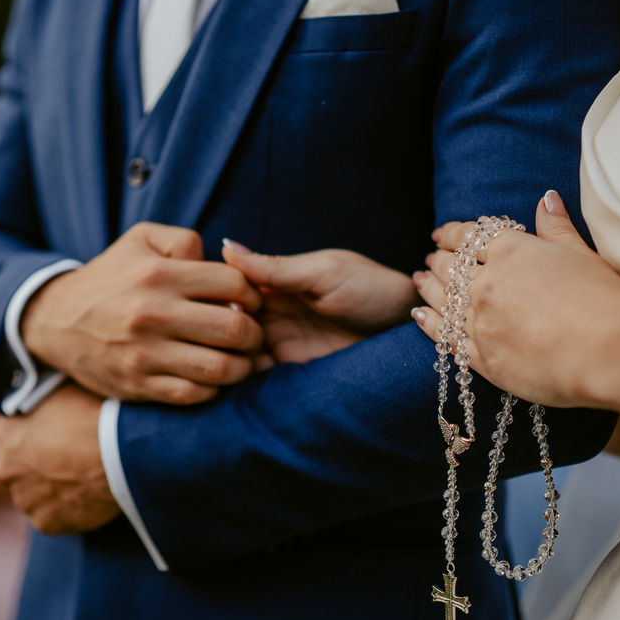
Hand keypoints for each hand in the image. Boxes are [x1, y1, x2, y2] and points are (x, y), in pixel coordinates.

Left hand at [0, 383, 119, 534]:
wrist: (120, 452)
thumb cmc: (93, 416)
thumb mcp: (60, 392)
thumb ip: (40, 401)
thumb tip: (39, 397)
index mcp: (5, 433)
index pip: (9, 434)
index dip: (32, 434)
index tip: (51, 436)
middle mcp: (5, 468)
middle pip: (17, 469)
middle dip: (36, 466)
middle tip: (67, 460)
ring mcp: (24, 499)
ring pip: (33, 496)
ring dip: (49, 491)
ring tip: (79, 481)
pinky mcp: (45, 522)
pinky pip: (52, 517)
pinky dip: (65, 511)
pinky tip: (84, 498)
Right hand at [22, 223, 263, 404]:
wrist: (57, 321)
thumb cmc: (110, 277)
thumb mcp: (140, 240)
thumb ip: (184, 241)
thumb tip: (223, 258)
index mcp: (159, 275)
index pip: (233, 284)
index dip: (254, 295)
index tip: (251, 303)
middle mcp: (152, 314)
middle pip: (233, 329)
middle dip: (255, 333)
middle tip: (253, 334)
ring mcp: (145, 354)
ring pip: (219, 368)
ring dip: (241, 366)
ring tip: (240, 359)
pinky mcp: (138, 385)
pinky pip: (193, 395)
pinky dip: (213, 389)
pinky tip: (212, 377)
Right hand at [221, 241, 416, 363]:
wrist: (405, 330)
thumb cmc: (371, 290)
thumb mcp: (323, 272)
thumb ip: (275, 267)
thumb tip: (225, 247)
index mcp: (275, 279)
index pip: (227, 285)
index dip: (215, 294)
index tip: (221, 305)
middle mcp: (270, 308)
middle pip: (225, 318)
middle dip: (216, 328)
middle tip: (228, 336)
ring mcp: (277, 338)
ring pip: (233, 347)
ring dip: (226, 352)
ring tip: (233, 355)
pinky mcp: (288, 366)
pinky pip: (253, 371)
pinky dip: (241, 373)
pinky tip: (239, 372)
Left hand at [409, 190, 619, 406]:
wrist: (609, 352)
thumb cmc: (604, 300)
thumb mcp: (581, 254)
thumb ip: (556, 228)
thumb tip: (545, 198)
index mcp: (510, 251)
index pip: (469, 236)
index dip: (451, 234)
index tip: (441, 235)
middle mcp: (486, 283)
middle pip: (450, 267)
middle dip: (437, 260)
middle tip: (430, 258)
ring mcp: (479, 321)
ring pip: (441, 299)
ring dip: (427, 286)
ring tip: (419, 279)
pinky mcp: (481, 357)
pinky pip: (444, 337)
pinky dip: (428, 323)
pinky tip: (420, 315)